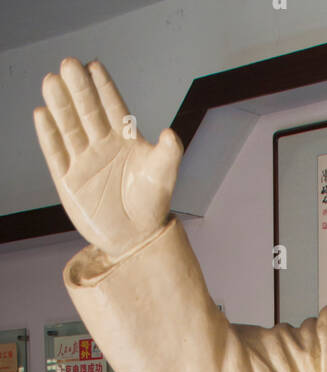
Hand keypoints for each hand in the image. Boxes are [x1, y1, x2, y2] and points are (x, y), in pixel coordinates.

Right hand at [34, 57, 181, 260]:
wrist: (136, 239)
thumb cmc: (151, 205)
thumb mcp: (163, 177)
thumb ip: (168, 154)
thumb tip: (170, 134)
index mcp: (125, 140)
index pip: (113, 108)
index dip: (104, 87)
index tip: (94, 66)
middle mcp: (102, 145)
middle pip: (87, 111)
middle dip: (78, 89)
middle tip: (69, 64)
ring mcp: (84, 161)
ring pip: (69, 127)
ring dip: (60, 105)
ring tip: (51, 81)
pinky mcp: (69, 180)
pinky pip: (56, 154)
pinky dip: (49, 136)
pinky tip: (42, 114)